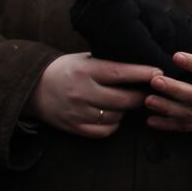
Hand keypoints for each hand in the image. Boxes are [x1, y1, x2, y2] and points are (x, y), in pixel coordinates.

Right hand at [26, 53, 160, 137]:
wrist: (32, 87)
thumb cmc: (66, 70)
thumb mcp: (85, 60)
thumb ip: (109, 64)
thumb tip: (142, 67)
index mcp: (85, 71)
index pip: (120, 73)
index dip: (142, 74)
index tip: (159, 73)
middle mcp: (82, 92)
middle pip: (123, 100)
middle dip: (141, 97)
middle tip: (150, 93)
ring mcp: (77, 112)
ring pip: (116, 116)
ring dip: (125, 111)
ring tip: (125, 102)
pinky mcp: (74, 127)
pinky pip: (105, 131)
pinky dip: (113, 124)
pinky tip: (112, 115)